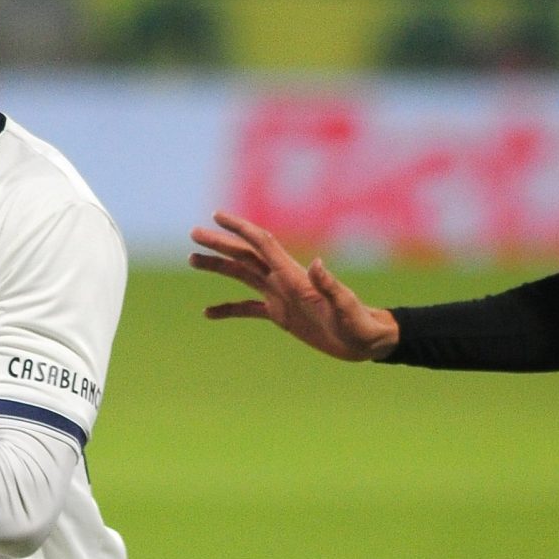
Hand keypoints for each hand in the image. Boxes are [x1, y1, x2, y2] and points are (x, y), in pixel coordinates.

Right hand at [189, 211, 398, 360]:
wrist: (366, 341)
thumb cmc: (360, 325)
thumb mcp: (346, 307)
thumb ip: (331, 287)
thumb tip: (317, 263)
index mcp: (295, 276)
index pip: (263, 245)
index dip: (240, 228)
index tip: (218, 216)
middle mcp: (284, 281)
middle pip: (246, 256)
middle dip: (220, 244)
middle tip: (194, 234)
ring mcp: (280, 296)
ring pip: (242, 276)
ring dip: (218, 266)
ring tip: (192, 259)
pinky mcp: (280, 315)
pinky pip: (247, 309)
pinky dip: (227, 309)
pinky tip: (208, 312)